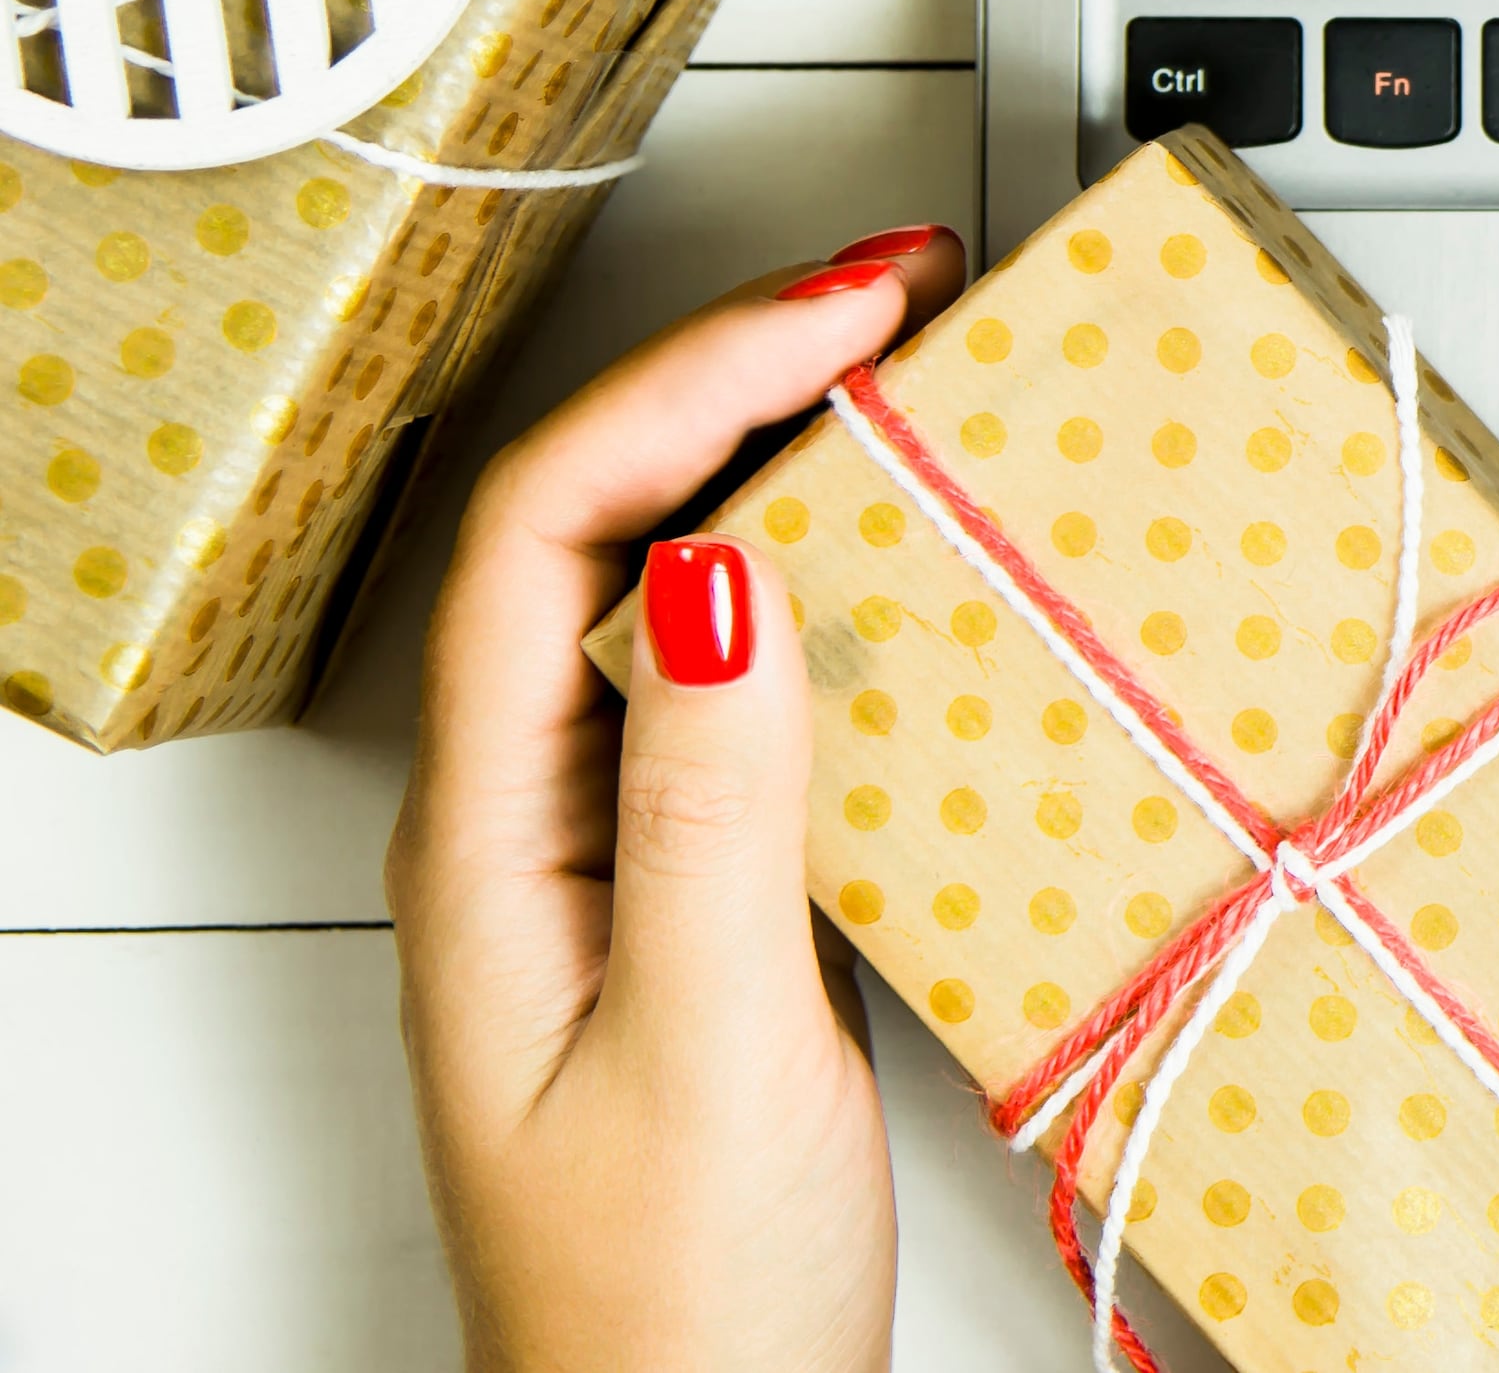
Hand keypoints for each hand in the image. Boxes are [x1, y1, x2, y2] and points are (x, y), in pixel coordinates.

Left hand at [389, 226, 962, 1372]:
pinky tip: (930, 576)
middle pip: (600, 526)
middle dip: (745, 376)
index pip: (555, 531)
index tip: (851, 314)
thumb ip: (710, 812)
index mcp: (498, 844)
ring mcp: (621, 856)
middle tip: (907, 296)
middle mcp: (538, 826)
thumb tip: (722, 575)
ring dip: (793, 462)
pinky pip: (754, 687)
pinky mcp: (709, 895)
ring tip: (921, 381)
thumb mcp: (702, 1047)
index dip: (694, 386)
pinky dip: (845, 584)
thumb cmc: (674, 1309)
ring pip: (679, 590)